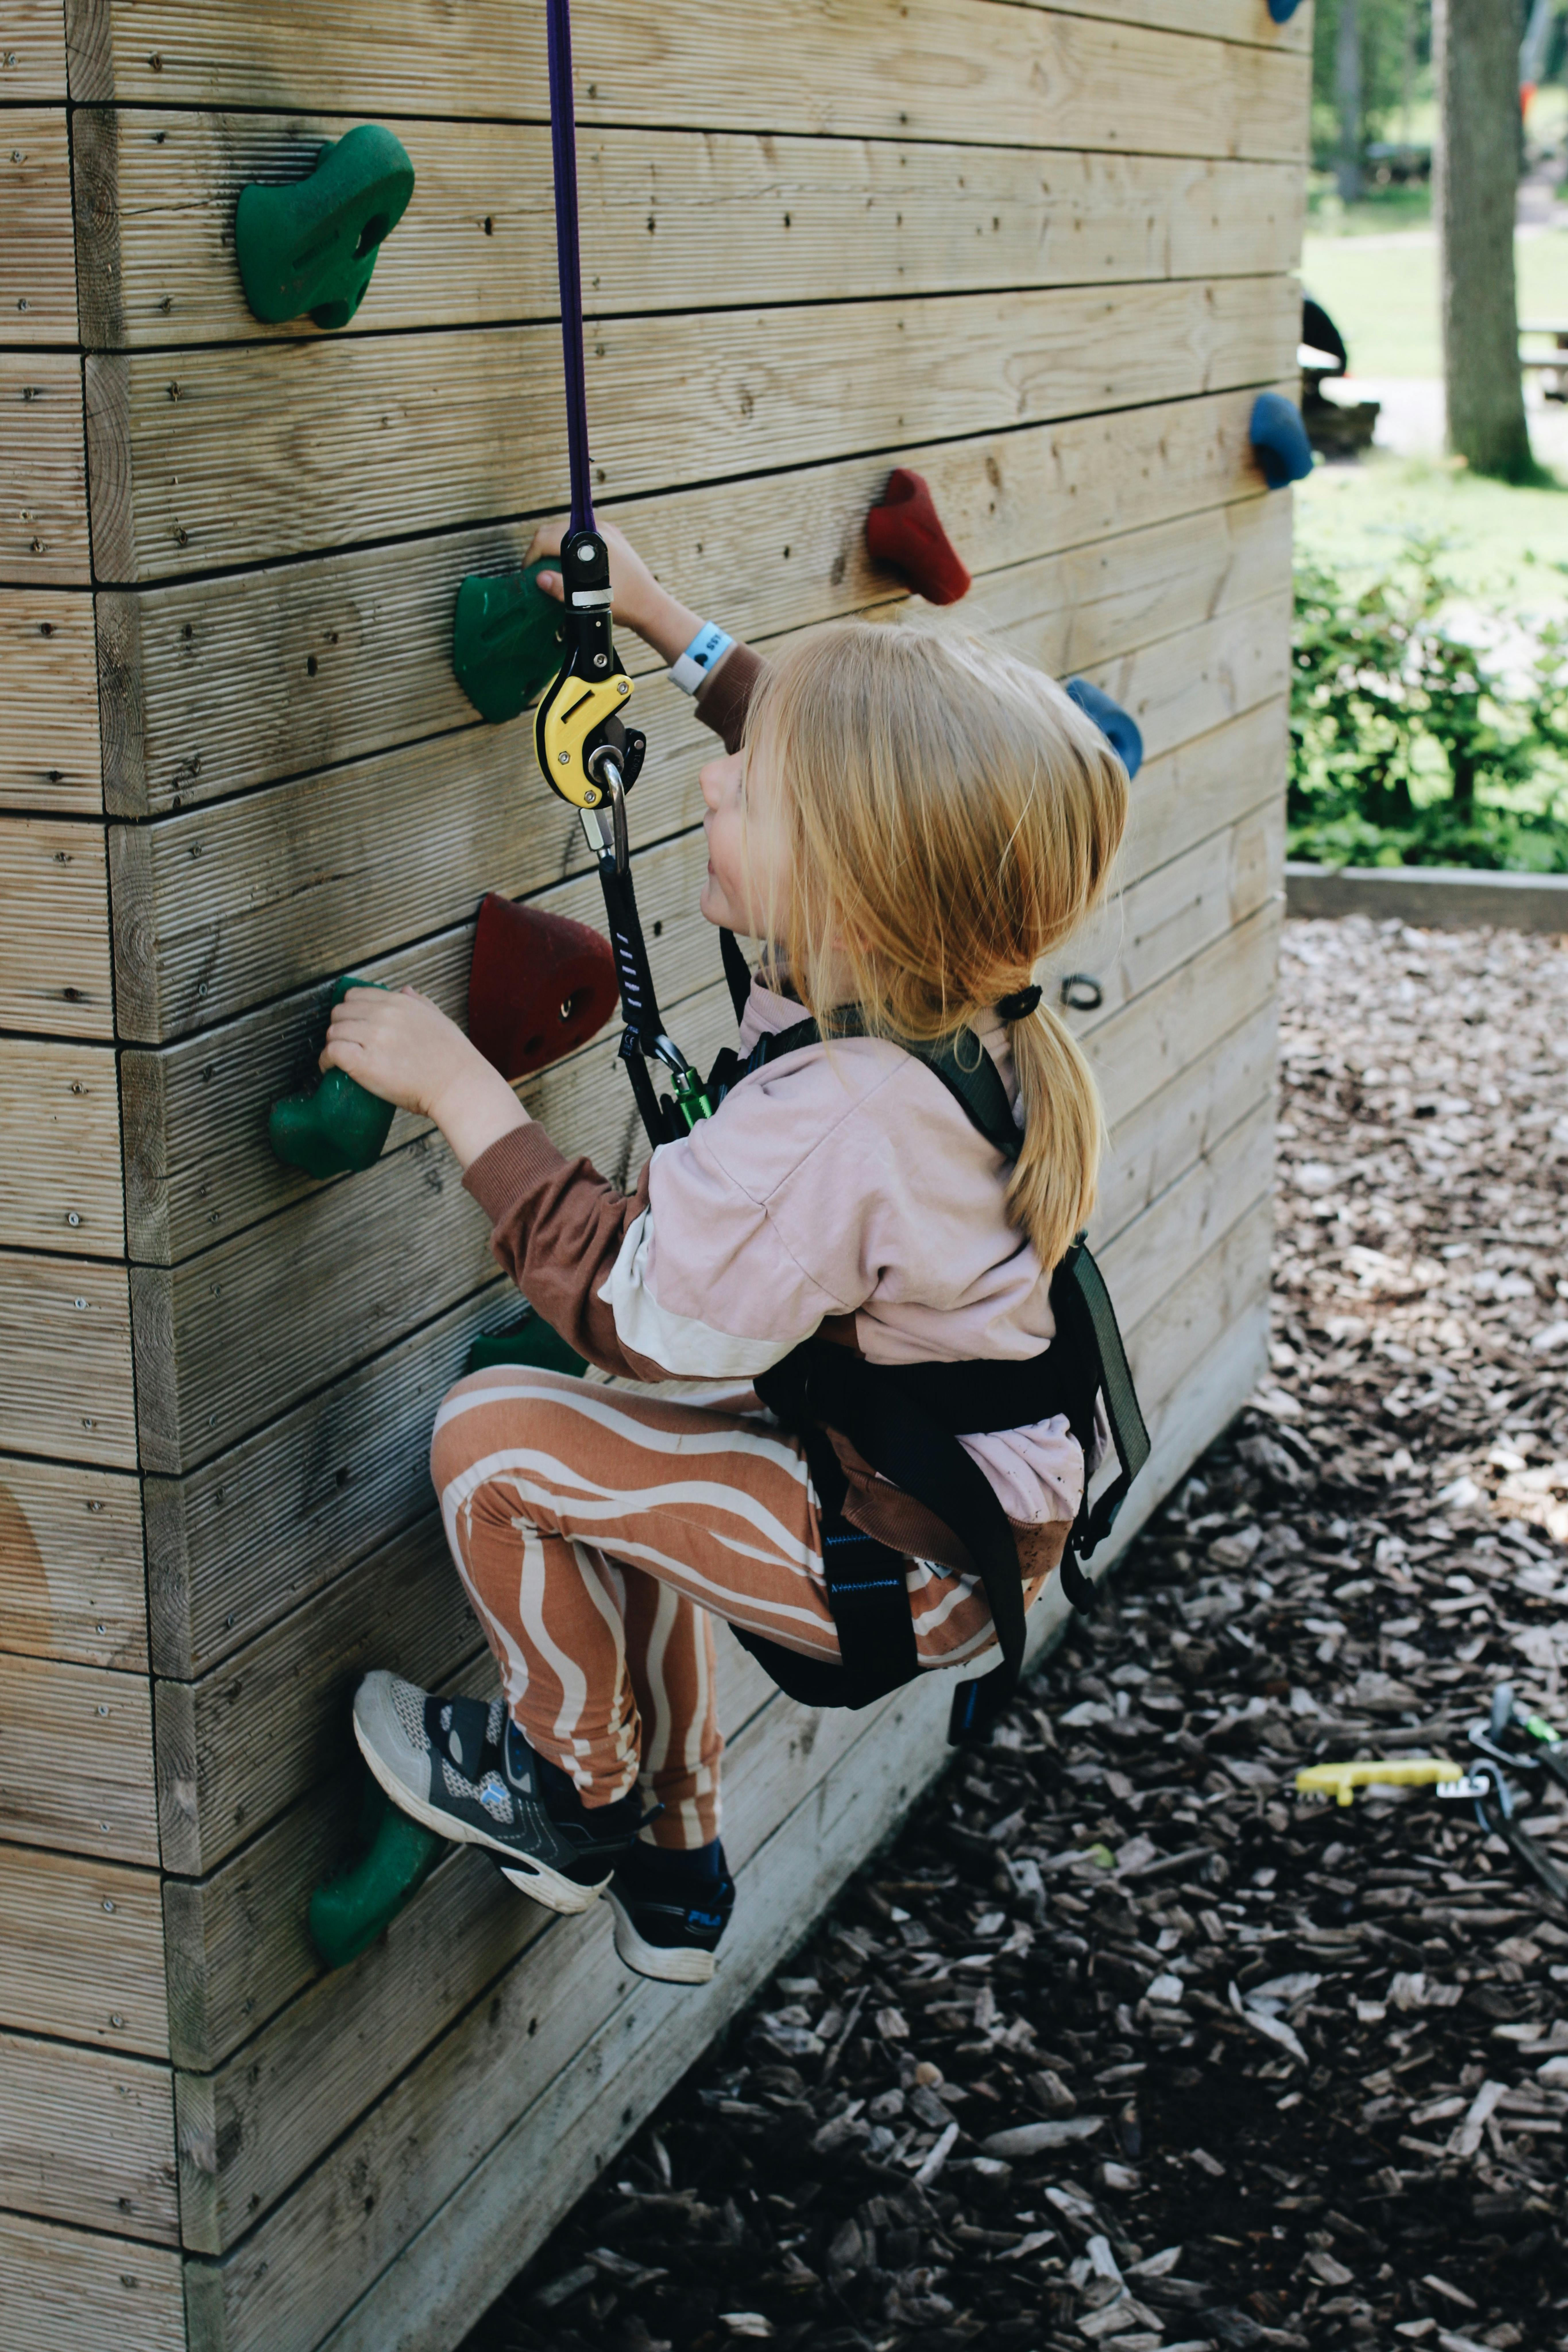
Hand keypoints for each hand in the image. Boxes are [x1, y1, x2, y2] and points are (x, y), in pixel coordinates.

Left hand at [322, 986, 527, 1169]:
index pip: (356, 995)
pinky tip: (330, 1068)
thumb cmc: (453, 1058)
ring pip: (333, 1031)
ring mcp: (373, 1037)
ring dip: (333, 1044)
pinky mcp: (365, 1062)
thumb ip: (419, 1002)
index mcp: (399, 1003)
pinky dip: (326, 1061)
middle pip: (340, 1012)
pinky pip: (332, 1052)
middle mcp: (384, 1015)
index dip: (350, 1011)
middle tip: (346, 1044)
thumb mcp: (438, 1018)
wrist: (459, 1085)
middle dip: (340, 1027)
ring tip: (338, 1059)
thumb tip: (405, 990)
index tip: (352, 1025)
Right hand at [524, 514, 702, 663]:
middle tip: (536, 570)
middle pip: (555, 530)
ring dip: (555, 548)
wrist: (650, 605)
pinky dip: (570, 548)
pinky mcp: (611, 539)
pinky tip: (569, 565)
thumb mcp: (588, 598)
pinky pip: (582, 537)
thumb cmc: (625, 602)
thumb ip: (561, 588)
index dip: (533, 553)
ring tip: (551, 568)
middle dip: (541, 549)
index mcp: (590, 540)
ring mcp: (605, 532)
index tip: (529, 571)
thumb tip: (540, 579)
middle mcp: (598, 530)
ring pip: (567, 532)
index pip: (548, 536)